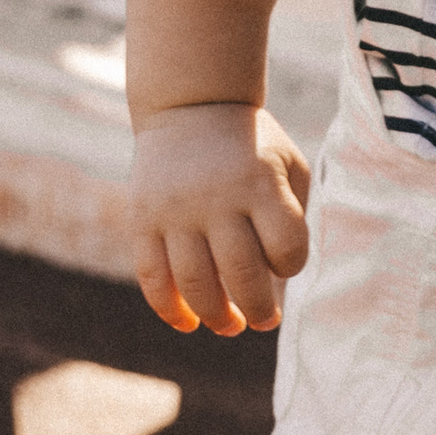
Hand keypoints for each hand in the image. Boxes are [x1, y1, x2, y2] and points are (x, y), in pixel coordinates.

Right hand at [130, 102, 313, 334]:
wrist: (191, 107)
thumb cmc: (252, 147)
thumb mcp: (288, 164)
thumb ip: (293, 216)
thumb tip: (282, 281)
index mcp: (260, 184)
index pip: (285, 247)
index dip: (291, 265)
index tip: (286, 263)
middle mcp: (216, 199)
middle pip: (241, 274)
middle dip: (257, 309)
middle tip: (264, 321)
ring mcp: (175, 211)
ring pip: (194, 283)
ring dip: (214, 316)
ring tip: (229, 326)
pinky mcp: (142, 219)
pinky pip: (152, 275)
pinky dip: (168, 308)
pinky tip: (187, 323)